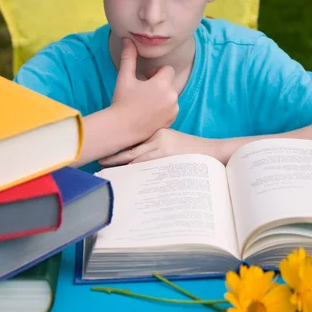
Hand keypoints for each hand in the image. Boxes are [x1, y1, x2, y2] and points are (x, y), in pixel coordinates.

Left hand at [99, 128, 219, 166]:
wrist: (212, 152)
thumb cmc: (191, 150)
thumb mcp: (171, 141)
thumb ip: (154, 146)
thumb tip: (133, 158)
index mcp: (158, 133)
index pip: (134, 141)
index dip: (118, 148)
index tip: (105, 152)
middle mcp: (157, 139)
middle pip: (131, 150)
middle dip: (114, 157)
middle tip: (99, 161)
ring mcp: (162, 150)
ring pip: (136, 160)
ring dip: (121, 166)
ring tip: (106, 171)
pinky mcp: (168, 160)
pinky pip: (147, 169)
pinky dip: (135, 173)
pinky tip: (125, 179)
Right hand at [111, 38, 178, 141]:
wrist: (122, 128)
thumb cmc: (122, 101)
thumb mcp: (125, 78)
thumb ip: (129, 57)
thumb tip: (127, 40)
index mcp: (162, 84)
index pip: (167, 69)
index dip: (156, 72)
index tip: (145, 78)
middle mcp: (172, 97)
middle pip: (169, 83)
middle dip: (159, 84)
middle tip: (143, 91)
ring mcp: (173, 110)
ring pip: (171, 96)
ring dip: (162, 96)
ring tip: (146, 103)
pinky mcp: (172, 120)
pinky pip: (171, 108)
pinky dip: (164, 108)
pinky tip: (149, 112)